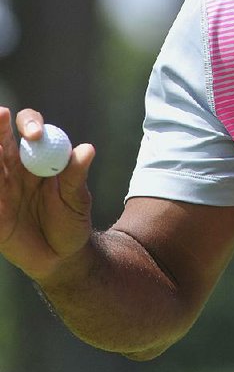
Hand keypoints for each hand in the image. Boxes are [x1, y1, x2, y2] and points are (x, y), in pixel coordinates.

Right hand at [0, 107, 94, 282]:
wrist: (61, 257)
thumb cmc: (72, 221)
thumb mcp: (77, 200)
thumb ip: (76, 176)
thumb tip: (87, 150)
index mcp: (40, 157)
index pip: (32, 129)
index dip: (30, 125)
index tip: (35, 135)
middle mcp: (15, 167)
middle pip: (0, 139)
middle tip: (0, 115)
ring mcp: (1, 187)